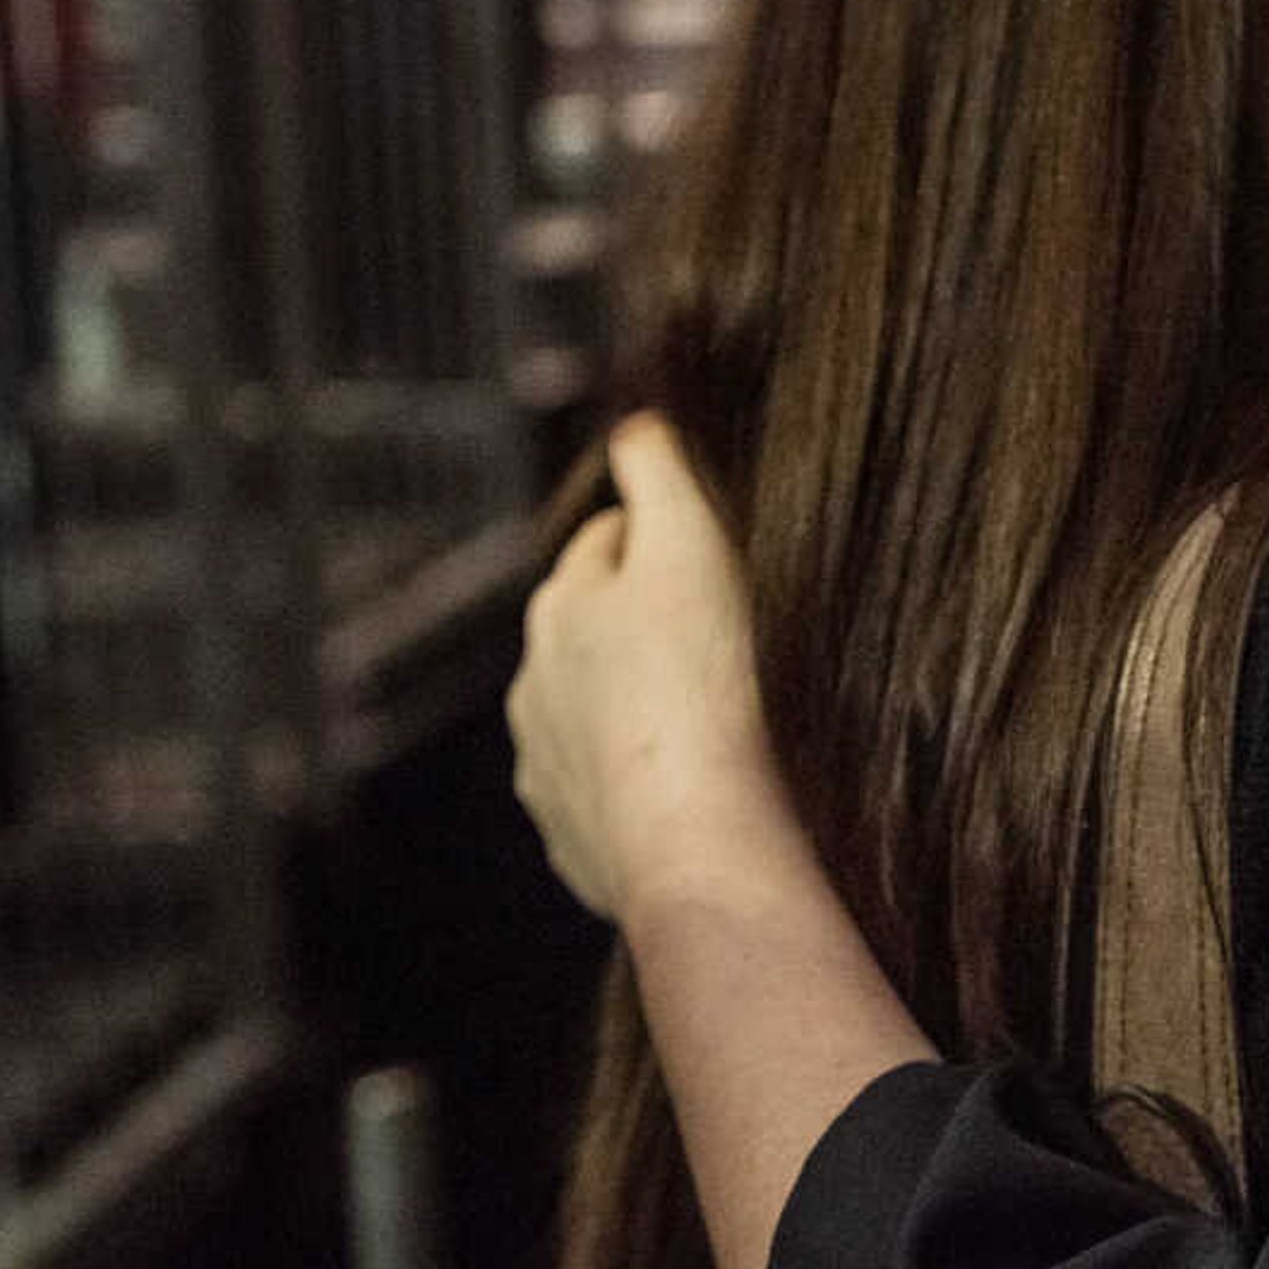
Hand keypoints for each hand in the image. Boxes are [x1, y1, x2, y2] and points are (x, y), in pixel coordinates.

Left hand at [510, 415, 792, 922]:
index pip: (609, 540)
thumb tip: (636, 421)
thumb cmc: (710, 686)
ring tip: (726, 721)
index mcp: (561, 607)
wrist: (703, 845)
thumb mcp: (693, 542)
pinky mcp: (578, 847)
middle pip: (597, 631)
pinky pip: (616, 798)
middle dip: (648, 624)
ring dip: (646, 708)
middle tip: (734, 633)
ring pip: (601, 717)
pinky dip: (649, 786)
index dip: (667, 534)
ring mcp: (550, 775)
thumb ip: (660, 470)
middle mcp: (535, 689)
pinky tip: (707, 790)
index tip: (722, 549)